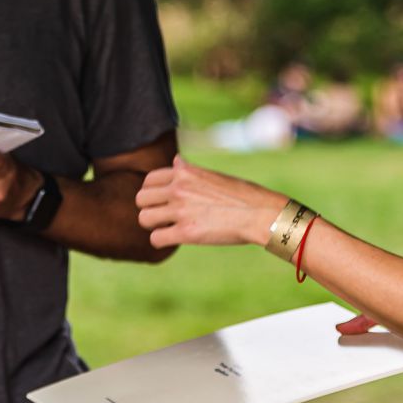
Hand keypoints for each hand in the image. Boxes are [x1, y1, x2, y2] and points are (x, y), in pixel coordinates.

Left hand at [134, 156, 289, 249]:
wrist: (261, 214)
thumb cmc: (243, 195)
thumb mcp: (213, 174)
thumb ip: (190, 171)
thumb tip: (176, 161)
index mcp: (184, 172)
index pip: (149, 180)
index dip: (154, 193)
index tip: (165, 201)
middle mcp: (178, 188)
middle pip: (140, 199)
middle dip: (150, 209)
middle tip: (164, 217)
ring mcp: (180, 210)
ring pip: (143, 219)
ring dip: (153, 226)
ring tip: (168, 228)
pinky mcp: (186, 232)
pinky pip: (156, 239)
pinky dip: (162, 241)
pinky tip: (174, 239)